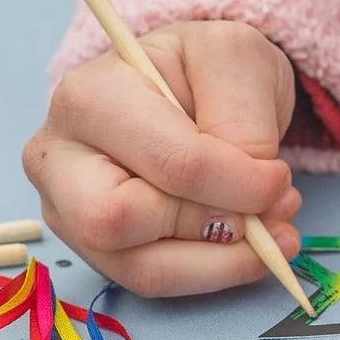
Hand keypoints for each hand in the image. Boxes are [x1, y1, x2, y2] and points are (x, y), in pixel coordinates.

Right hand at [23, 20, 303, 296]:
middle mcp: (59, 158)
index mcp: (87, 96)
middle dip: (211, 226)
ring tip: (272, 235)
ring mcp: (68, 211)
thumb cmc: (202, 69)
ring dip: (221, 262)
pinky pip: (151, 282)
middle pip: (120, 221)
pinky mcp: (93, 248)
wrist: (187, 86)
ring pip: (140, 268)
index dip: (239, 183)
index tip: (280, 178)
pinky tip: (245, 248)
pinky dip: (210, 273)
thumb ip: (244, 118)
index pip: (168, 161)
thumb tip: (251, 195)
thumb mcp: (237, 58)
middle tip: (270, 210)